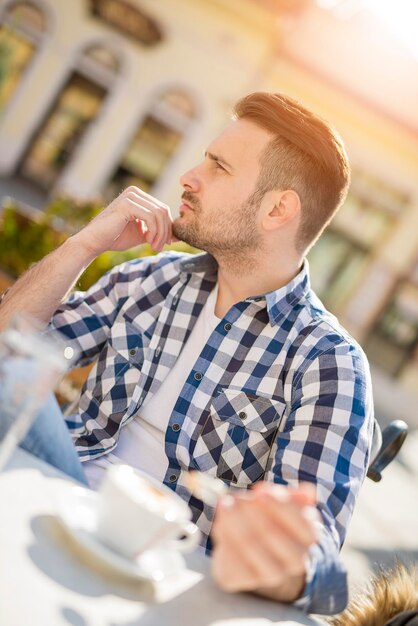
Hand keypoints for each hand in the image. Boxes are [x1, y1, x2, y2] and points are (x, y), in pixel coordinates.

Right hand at [73, 186, 174, 257]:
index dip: (168, 227)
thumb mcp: (142, 233)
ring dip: (160, 234)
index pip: (162, 209)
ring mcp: (130, 196)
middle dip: (165, 231)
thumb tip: (178, 236)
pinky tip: (148, 242)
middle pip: (163, 210)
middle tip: (161, 247)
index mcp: (139, 196)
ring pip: (159, 214)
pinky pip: (151, 217)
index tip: (167, 243)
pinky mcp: (127, 204)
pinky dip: (154, 231)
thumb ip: (157, 231)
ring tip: (155, 247)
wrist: (94, 242)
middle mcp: (135, 192)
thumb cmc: (116, 238)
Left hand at [211, 482, 319, 602]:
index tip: (260, 491)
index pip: (302, 523)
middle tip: (236, 497)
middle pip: (274, 535)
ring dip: (234, 523)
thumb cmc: (270, 519)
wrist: (254, 552)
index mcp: (309, 537)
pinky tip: (220, 524)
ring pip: (251, 549)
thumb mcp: (282, 503)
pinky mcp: (243, 580)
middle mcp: (295, 560)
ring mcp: (270, 574)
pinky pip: (233, 560)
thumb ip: (291, 496)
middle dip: (252, 512)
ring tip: (225, 504)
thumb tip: (306, 492)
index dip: (280, 506)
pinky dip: (224, 539)